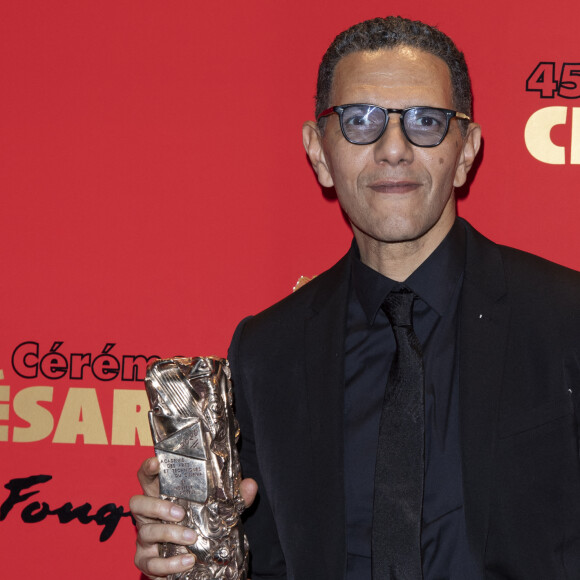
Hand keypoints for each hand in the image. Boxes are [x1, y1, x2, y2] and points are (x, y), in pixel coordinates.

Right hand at [130, 456, 257, 578]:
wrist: (196, 562)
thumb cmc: (201, 527)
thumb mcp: (219, 510)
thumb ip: (234, 497)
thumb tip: (250, 484)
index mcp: (162, 496)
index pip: (146, 478)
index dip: (147, 469)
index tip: (156, 463)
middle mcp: (148, 516)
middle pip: (137, 503)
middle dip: (157, 506)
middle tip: (180, 512)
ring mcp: (145, 539)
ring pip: (145, 532)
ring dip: (169, 534)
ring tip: (192, 537)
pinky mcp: (146, 561)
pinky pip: (151, 563)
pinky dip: (170, 563)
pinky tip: (188, 560)